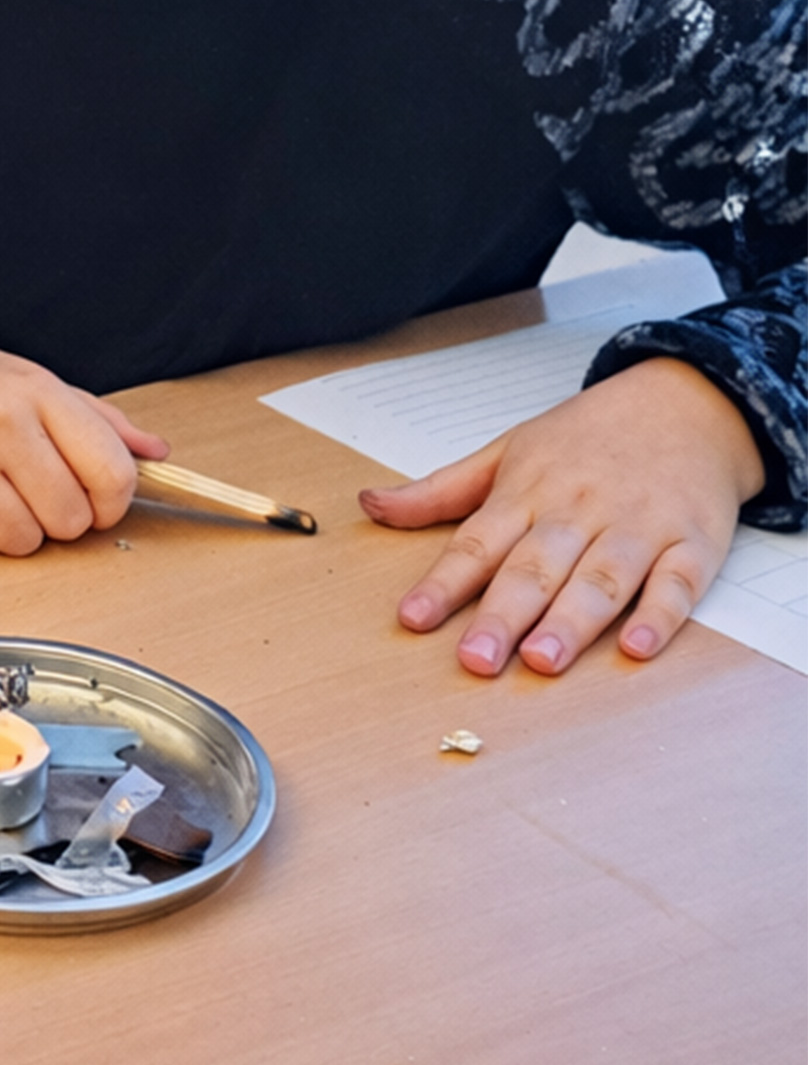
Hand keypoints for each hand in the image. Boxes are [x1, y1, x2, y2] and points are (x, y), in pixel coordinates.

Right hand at [0, 345, 168, 554]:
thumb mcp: (42, 388)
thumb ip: (101, 424)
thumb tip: (157, 453)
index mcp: (36, 392)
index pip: (112, 473)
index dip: (114, 503)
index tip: (99, 502)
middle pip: (67, 517)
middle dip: (61, 518)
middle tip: (37, 495)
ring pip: (18, 541)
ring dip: (15, 530)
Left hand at [369, 359, 764, 675]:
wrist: (686, 404)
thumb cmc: (587, 437)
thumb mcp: (506, 451)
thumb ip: (440, 491)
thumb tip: (370, 504)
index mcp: (527, 493)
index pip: (476, 544)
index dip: (442, 584)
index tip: (412, 619)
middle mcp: (579, 512)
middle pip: (535, 569)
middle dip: (502, 616)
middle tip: (475, 659)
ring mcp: (638, 528)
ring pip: (601, 580)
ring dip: (571, 622)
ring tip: (541, 660)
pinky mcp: (693, 544)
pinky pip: (677, 584)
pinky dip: (659, 616)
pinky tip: (637, 647)